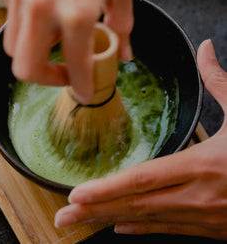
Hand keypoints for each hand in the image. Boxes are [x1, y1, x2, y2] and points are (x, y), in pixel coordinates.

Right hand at [0, 0, 133, 103]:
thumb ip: (121, 25)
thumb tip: (123, 52)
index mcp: (77, 12)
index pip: (75, 67)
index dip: (80, 86)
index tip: (84, 92)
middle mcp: (42, 6)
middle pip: (25, 69)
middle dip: (46, 79)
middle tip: (63, 74)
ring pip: (14, 46)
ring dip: (35, 54)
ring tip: (57, 43)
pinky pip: (13, 17)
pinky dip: (29, 25)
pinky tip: (47, 12)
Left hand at [54, 39, 226, 239]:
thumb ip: (220, 81)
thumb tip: (206, 49)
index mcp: (204, 164)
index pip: (142, 179)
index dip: (107, 188)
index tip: (76, 194)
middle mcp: (199, 195)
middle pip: (136, 205)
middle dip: (95, 211)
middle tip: (62, 216)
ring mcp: (206, 217)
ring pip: (147, 221)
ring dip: (110, 221)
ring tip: (79, 222)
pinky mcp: (214, 228)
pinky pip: (168, 228)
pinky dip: (141, 227)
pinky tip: (119, 227)